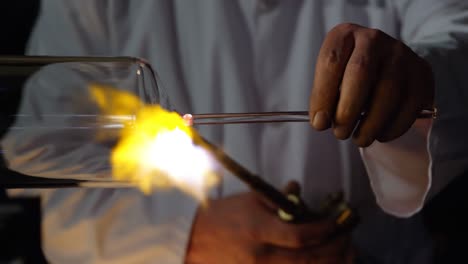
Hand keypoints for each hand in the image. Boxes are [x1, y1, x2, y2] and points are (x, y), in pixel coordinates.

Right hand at [185, 182, 353, 263]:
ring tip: (345, 252)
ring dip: (330, 263)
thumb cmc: (219, 216)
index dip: (326, 229)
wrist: (191, 240)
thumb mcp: (248, 200)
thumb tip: (299, 191)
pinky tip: (322, 262)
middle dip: (336, 248)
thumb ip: (277, 199)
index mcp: (258, 231)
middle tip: (349, 237)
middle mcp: (262, 256)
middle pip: (310, 259)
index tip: (340, 221)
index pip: (302, 235)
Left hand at [309, 23, 433, 146]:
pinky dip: (392, 127)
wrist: (387, 66)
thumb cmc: (349, 76)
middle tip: (340, 133)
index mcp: (344, 36)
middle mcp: (373, 39)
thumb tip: (321, 122)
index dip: (322, 96)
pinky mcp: (421, 73)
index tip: (319, 123)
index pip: (331, 62)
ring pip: (388, 92)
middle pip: (360, 73)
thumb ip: (324, 97)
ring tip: (360, 139)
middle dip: (347, 110)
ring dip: (371, 124)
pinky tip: (380, 134)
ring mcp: (401, 54)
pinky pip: (409, 105)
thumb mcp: (332, 79)